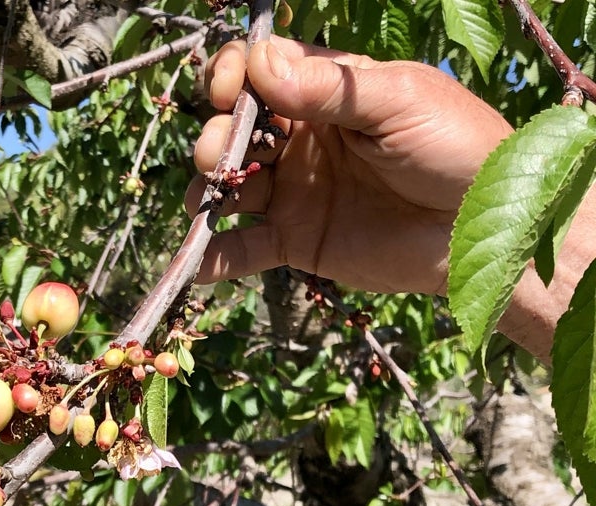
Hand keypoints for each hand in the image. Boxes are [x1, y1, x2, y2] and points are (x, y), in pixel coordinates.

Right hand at [190, 36, 512, 295]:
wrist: (485, 229)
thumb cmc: (457, 148)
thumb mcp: (400, 102)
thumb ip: (329, 88)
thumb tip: (259, 63)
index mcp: (325, 93)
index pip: (258, 74)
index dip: (233, 77)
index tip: (230, 90)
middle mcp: (301, 139)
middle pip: (232, 130)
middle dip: (216, 138)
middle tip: (223, 155)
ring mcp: (294, 192)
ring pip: (227, 187)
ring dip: (206, 192)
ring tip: (210, 202)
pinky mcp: (296, 241)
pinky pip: (243, 249)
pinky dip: (212, 258)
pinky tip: (195, 265)